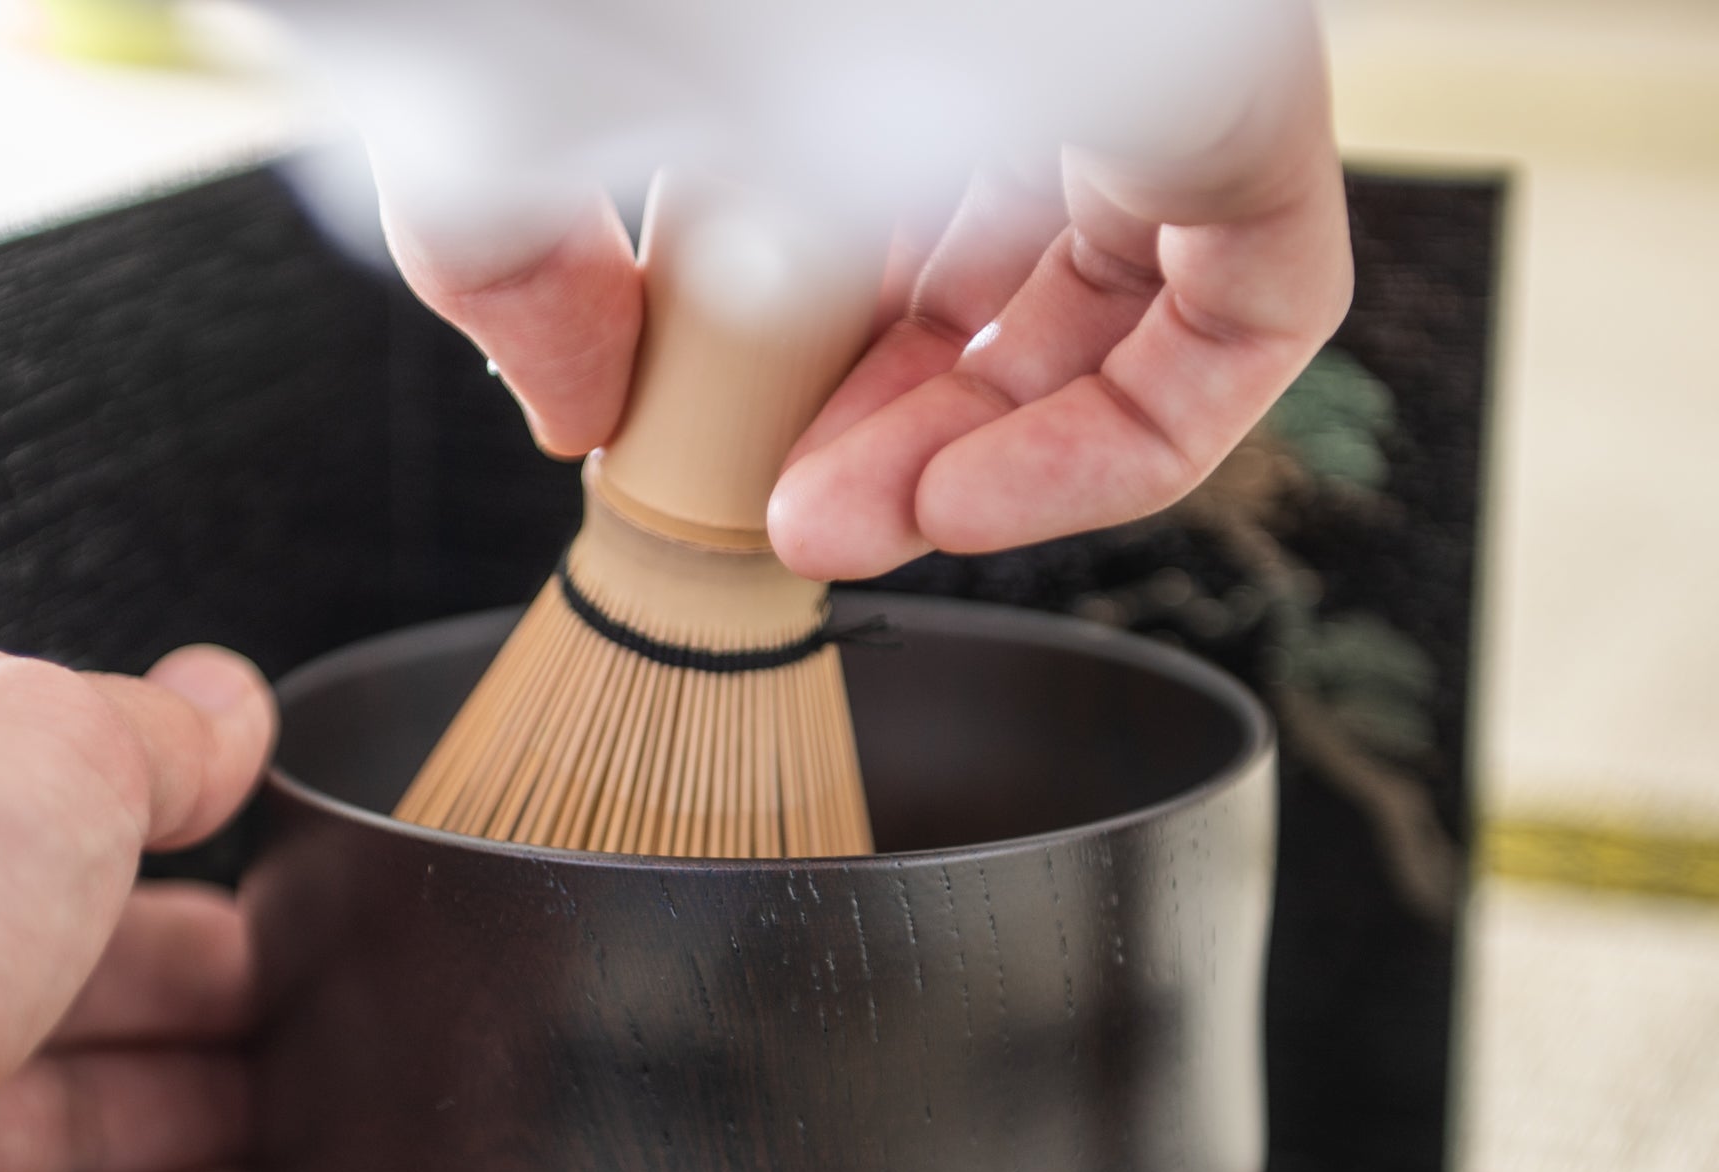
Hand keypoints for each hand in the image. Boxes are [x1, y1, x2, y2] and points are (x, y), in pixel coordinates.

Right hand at [382, 15, 1349, 578]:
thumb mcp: (520, 144)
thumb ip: (522, 277)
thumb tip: (570, 413)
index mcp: (895, 25)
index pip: (908, 231)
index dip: (844, 386)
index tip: (759, 479)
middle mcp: (1030, 35)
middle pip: (1013, 285)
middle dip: (900, 439)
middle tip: (800, 528)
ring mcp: (1153, 62)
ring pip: (1123, 318)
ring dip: (979, 463)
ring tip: (848, 531)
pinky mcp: (1240, 94)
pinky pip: (1242, 319)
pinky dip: (1121, 444)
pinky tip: (958, 504)